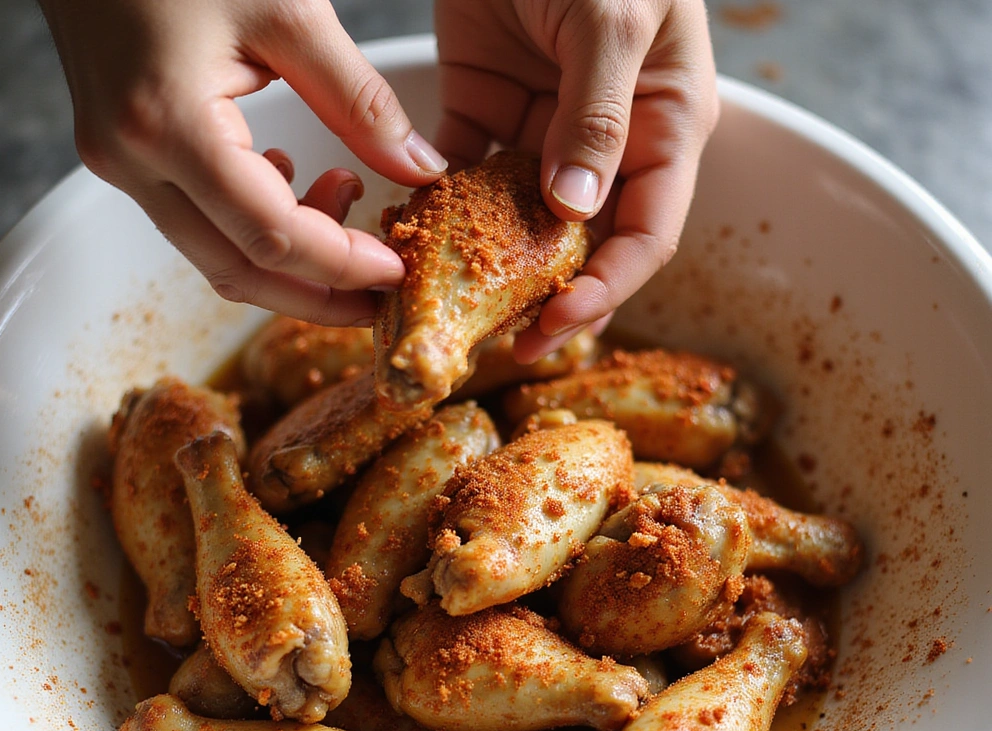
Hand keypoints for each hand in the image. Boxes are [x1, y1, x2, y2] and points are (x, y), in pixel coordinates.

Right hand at [39, 0, 447, 324]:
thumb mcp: (288, 8)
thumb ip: (359, 100)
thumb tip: (420, 168)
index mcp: (168, 122)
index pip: (270, 236)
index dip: (341, 266)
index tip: (395, 271)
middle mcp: (132, 160)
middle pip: (238, 272)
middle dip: (319, 296)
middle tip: (380, 294)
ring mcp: (120, 162)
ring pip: (216, 258)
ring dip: (291, 262)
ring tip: (348, 206)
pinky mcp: (124, 154)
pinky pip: (198, 223)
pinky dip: (256, 228)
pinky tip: (295, 181)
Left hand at [433, 0, 718, 360]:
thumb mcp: (615, 19)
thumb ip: (599, 117)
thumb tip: (576, 212)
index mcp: (661, 129)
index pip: (645, 236)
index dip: (606, 290)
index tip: (557, 327)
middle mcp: (606, 145)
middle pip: (582, 247)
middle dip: (547, 300)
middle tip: (502, 344)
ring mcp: (544, 134)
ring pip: (521, 226)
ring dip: (491, 273)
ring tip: (457, 314)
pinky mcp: (485, 115)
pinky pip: (466, 182)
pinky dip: (444, 216)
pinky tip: (421, 248)